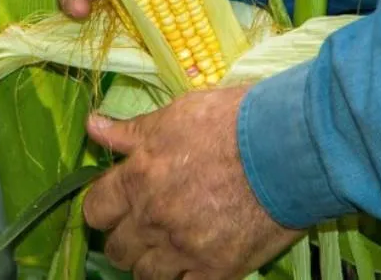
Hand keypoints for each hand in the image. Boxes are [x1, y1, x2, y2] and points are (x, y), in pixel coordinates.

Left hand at [83, 88, 301, 279]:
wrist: (287, 149)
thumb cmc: (230, 122)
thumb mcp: (174, 116)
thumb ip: (130, 131)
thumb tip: (92, 127)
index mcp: (138, 178)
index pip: (95, 211)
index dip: (103, 210)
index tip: (115, 207)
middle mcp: (154, 218)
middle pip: (117, 249)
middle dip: (125, 239)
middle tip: (143, 229)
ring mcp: (185, 248)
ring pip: (145, 275)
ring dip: (151, 263)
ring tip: (168, 249)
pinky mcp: (218, 269)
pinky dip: (183, 278)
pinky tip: (193, 264)